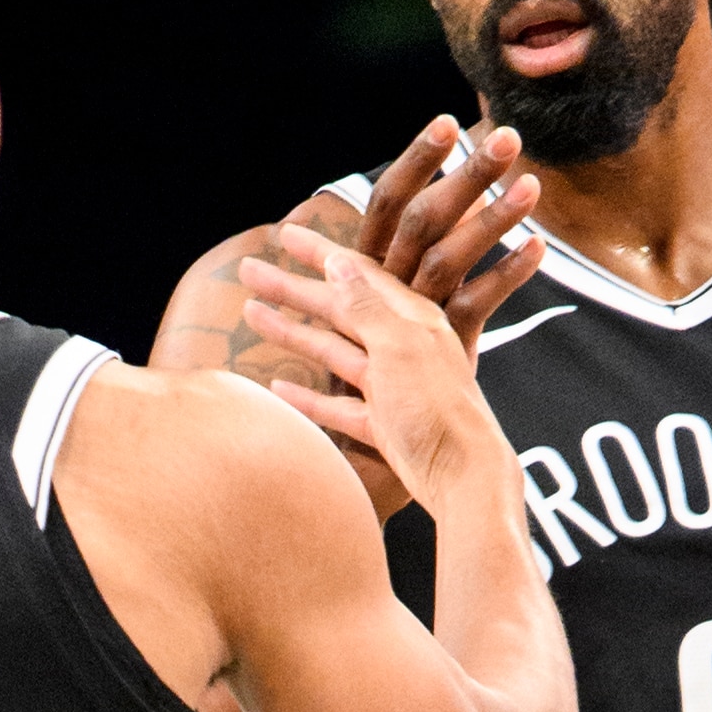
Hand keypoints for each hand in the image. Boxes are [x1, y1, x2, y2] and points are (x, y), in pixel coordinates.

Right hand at [232, 233, 523, 522]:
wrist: (465, 479)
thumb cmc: (438, 409)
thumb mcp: (400, 346)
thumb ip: (368, 306)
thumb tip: (340, 263)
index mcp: (410, 319)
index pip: (356, 273)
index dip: (318, 253)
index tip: (283, 232)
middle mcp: (400, 346)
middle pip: (336, 310)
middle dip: (292, 290)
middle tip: (246, 271)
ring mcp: (390, 387)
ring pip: (332, 352)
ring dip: (292, 334)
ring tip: (250, 314)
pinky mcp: (383, 425)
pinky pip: (338, 405)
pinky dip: (308, 397)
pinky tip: (277, 388)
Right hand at [345, 113, 548, 358]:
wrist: (389, 421)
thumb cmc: (386, 348)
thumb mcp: (396, 287)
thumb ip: (426, 238)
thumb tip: (464, 183)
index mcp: (371, 261)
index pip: (389, 199)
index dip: (417, 160)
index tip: (448, 121)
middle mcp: (389, 283)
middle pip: (425, 218)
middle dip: (466, 176)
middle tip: (508, 137)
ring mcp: (416, 315)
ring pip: (450, 258)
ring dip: (492, 219)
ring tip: (533, 186)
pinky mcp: (444, 346)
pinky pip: (477, 305)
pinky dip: (508, 275)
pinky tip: (538, 247)